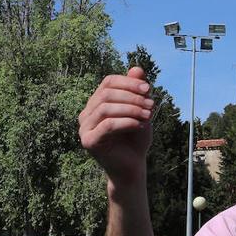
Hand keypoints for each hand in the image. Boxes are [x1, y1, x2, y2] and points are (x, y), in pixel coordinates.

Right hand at [78, 67, 154, 185]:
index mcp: (96, 103)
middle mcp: (86, 114)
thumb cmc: (135, 139)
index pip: (108, 82)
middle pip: (106, 94)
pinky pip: (107, 125)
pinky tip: (141, 125)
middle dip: (131, 97)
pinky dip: (127, 122)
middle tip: (151, 104)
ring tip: (149, 115)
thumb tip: (137, 68)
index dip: (128, 82)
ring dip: (131, 109)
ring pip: (106, 108)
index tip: (148, 89)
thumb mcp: (140, 112)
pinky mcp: (89, 142)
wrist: (133, 167)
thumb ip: (137, 92)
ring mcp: (84, 128)